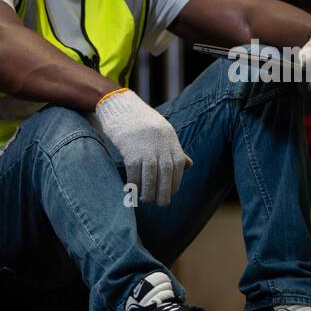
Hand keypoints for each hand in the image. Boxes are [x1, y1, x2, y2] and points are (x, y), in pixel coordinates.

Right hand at [91, 89, 190, 206]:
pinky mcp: (130, 151)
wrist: (121, 106)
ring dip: (148, 193)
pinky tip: (131, 190)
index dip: (174, 184)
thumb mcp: (165, 132)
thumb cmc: (143, 122)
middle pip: (166, 175)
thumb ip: (175, 150)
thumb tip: (188, 165)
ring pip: (151, 177)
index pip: (178, 169)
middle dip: (164, 193)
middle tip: (160, 204)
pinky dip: (133, 184)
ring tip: (145, 201)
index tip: (169, 194)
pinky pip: (134, 173)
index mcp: (171, 142)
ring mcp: (146, 148)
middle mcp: (161, 146)